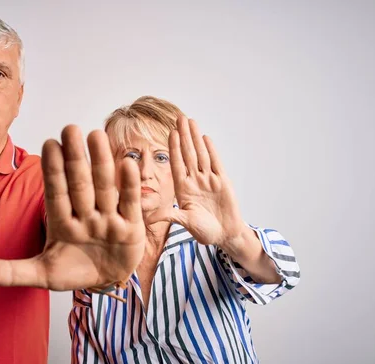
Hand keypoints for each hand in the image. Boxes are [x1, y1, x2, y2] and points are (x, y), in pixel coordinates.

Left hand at [0, 125, 144, 290]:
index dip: (53, 171)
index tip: (48, 144)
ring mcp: (108, 220)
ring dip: (100, 163)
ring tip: (96, 135)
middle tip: (70, 128)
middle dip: (75, 159)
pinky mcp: (131, 227)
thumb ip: (12, 272)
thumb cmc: (74, 270)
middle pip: (79, 185)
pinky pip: (130, 204)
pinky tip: (126, 163)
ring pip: (104, 188)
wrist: (106, 280)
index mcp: (62, 223)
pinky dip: (129, 186)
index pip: (55, 193)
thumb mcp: (43, 274)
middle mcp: (85, 216)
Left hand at [147, 117, 244, 247]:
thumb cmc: (205, 231)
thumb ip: (170, 216)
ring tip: (191, 121)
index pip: (177, 164)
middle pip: (188, 154)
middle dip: (183, 136)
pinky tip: (205, 138)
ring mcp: (208, 179)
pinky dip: (211, 150)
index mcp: (183, 189)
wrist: (225, 235)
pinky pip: (216, 163)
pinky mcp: (222, 181)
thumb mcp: (185, 222)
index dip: (174, 148)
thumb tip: (149, 220)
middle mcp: (194, 180)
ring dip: (195, 138)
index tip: (170, 133)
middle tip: (179, 118)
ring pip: (201, 154)